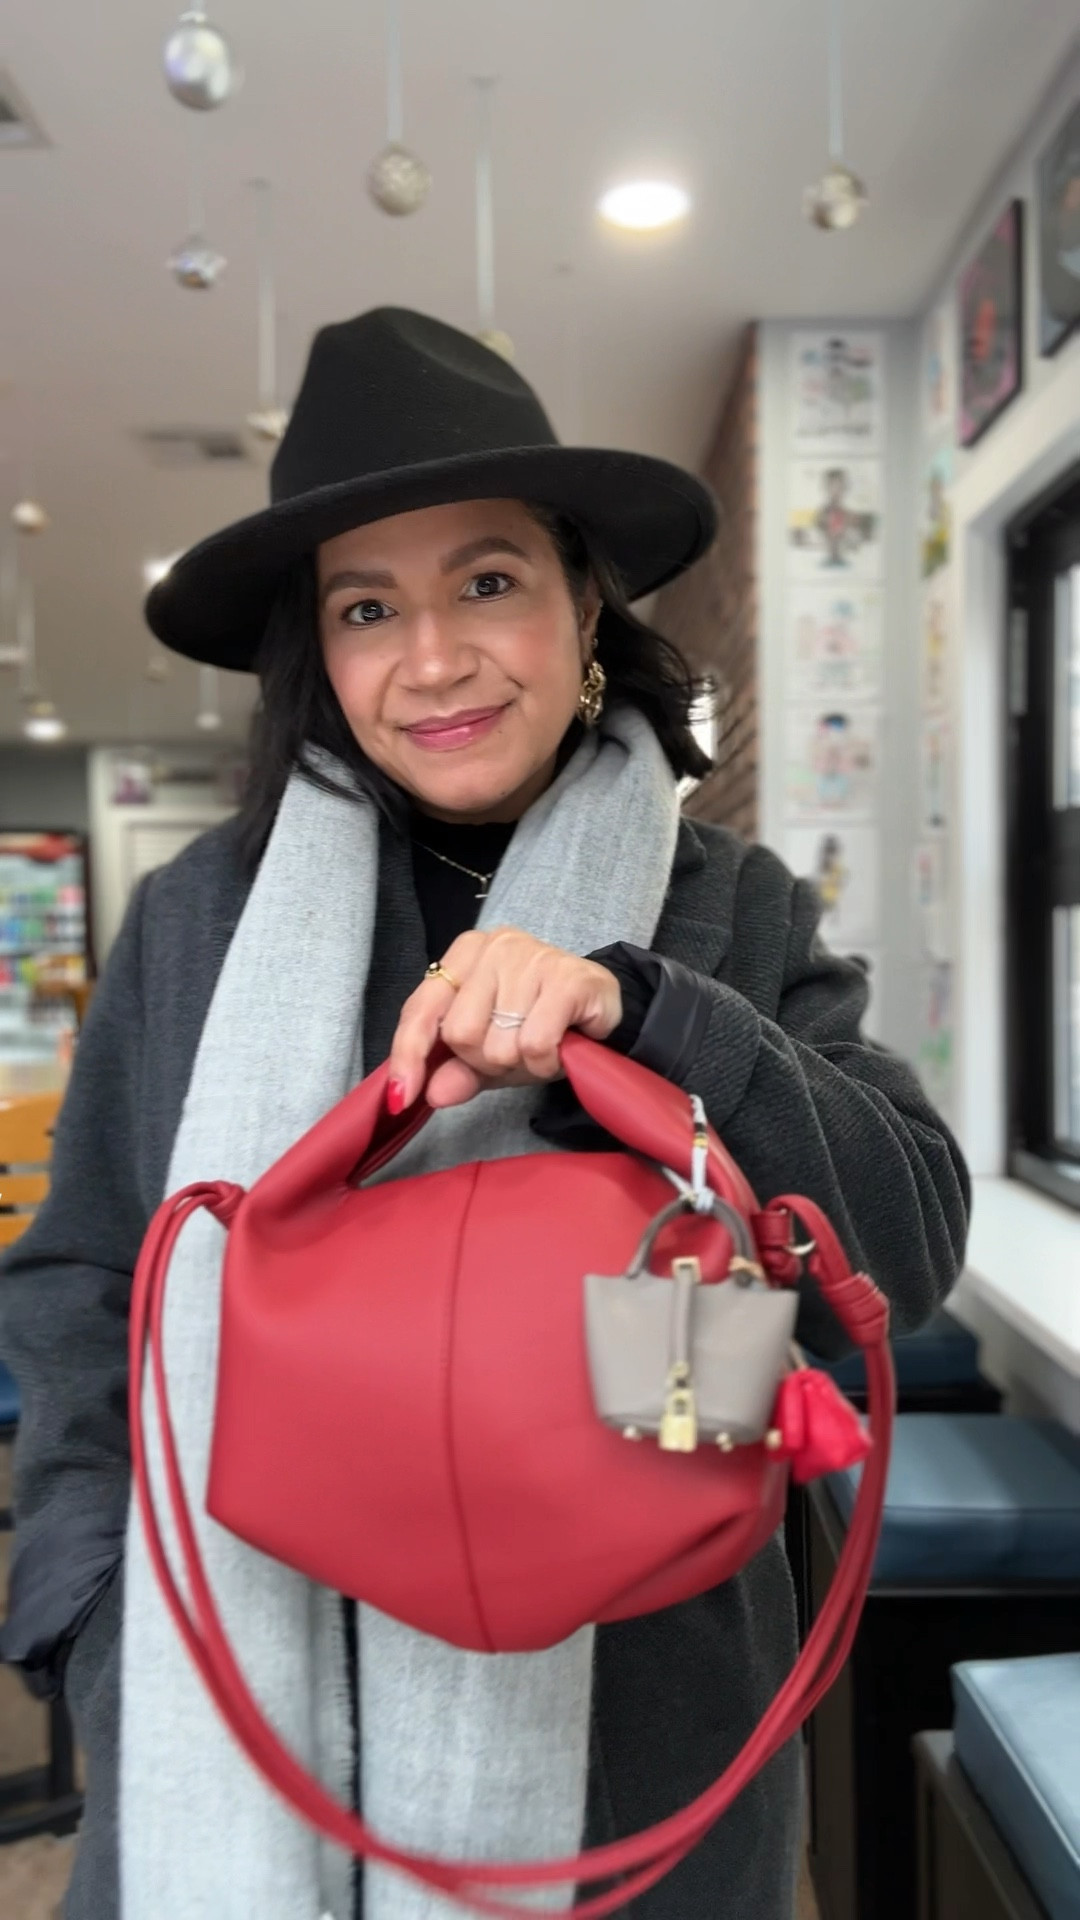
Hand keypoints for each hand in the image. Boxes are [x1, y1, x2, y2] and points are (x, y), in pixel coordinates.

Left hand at [387, 928, 622, 1111]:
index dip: (409, 1055)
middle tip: (514, 1051)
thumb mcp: (490, 1050)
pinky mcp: (569, 978)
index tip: (403, 1096)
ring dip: (521, 1064)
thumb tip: (430, 1094)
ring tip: (541, 1046)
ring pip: (499, 1044)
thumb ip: (457, 1069)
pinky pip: (535, 1044)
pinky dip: (546, 1062)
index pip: (420, 1009)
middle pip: (460, 1033)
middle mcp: (494, 946)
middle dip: (485, 1060)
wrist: (604, 1005)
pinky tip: (560, 1048)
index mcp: (464, 954)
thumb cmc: (540, 1021)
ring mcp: (532, 957)